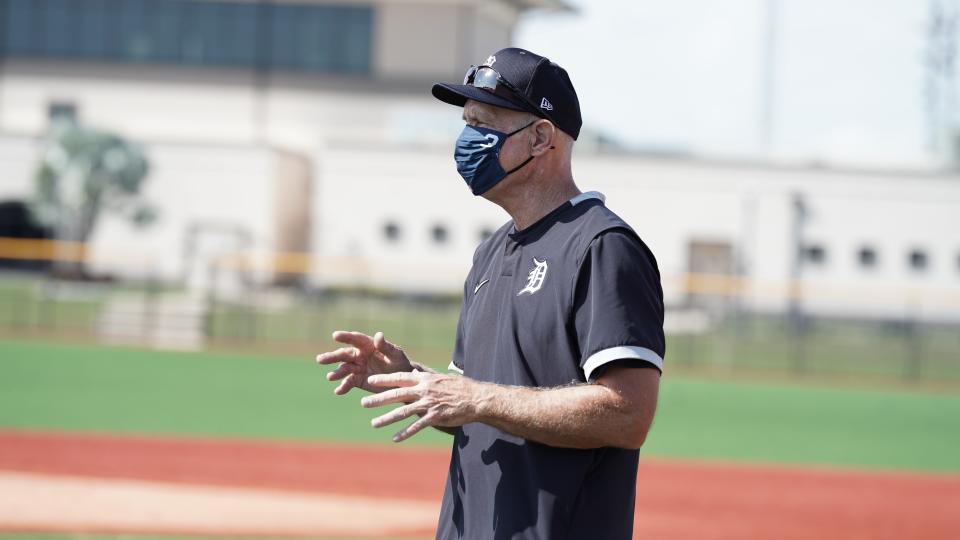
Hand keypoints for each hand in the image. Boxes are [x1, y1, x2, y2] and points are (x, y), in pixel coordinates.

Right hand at [316, 331, 413, 394]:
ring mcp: (357, 368)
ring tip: (330, 377)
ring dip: (336, 373)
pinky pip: (348, 383)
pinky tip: (338, 391)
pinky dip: (343, 387)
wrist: (402, 381)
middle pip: (343, 355)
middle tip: (320, 360)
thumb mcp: (395, 354)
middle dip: (332, 357)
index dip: (345, 337)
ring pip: (343, 369)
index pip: (355, 339)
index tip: (335, 335)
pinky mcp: (357, 380)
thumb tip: (379, 335)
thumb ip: (386, 346)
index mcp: (367, 345)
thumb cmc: (400, 362)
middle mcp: (359, 355)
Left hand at [360, 372, 485, 441]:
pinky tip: (395, 438)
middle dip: (379, 399)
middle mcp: (424, 390)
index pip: (400, 378)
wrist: (476, 398)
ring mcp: (429, 404)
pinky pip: (417, 426)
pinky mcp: (435, 417)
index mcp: (424, 379)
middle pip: (397, 394)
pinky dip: (405, 433)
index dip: (384, 380)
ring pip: (403, 411)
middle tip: (364, 402)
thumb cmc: (459, 387)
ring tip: (374, 423)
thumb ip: (425, 377)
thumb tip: (413, 371)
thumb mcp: (440, 378)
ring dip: (387, 418)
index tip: (370, 381)